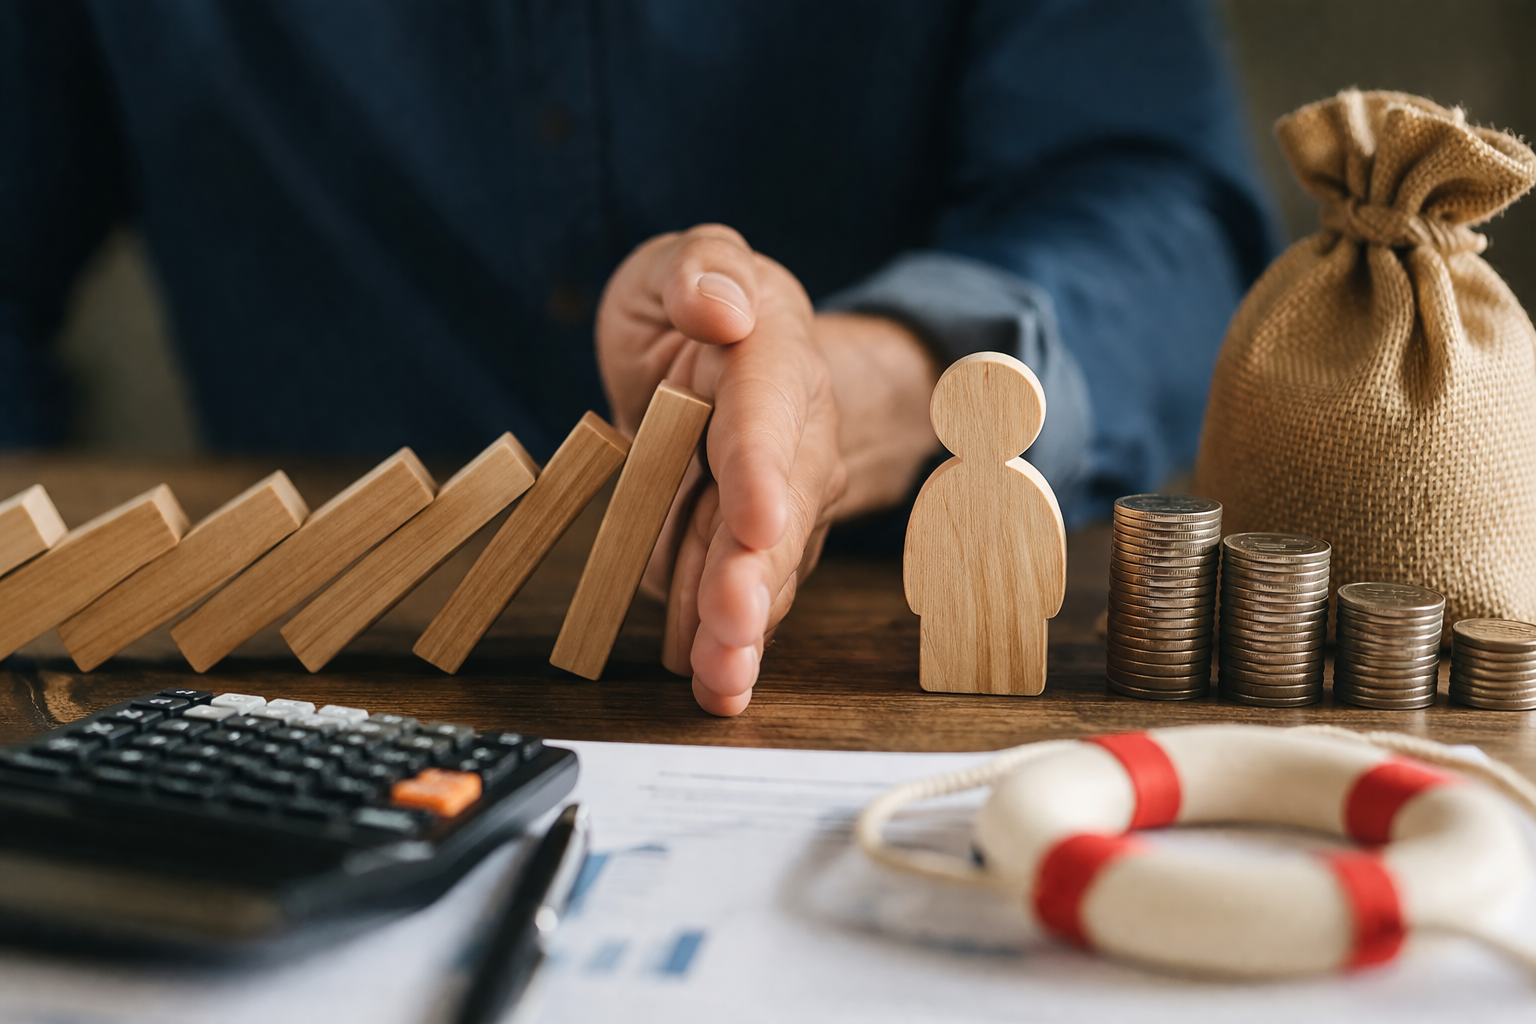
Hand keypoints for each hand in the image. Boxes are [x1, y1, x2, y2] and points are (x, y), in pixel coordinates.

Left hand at [597, 225, 938, 715]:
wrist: (736, 354)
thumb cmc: (705, 302)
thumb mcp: (689, 260)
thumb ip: (699, 267)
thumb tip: (716, 303)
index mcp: (772, 358)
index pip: (769, 415)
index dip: (763, 470)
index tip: (759, 523)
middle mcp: (792, 437)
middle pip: (777, 514)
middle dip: (754, 576)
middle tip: (732, 629)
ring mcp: (782, 498)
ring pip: (765, 570)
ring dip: (742, 628)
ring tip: (719, 680)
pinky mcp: (759, 543)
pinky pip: (742, 590)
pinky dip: (725, 637)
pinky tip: (712, 679)